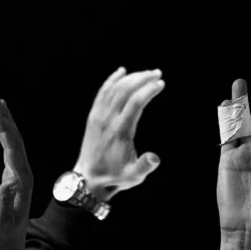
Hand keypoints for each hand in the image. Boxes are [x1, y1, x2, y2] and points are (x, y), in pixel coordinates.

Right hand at [0, 97, 33, 249]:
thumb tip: (10, 183)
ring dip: (6, 122)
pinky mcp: (15, 174)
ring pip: (15, 142)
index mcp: (21, 184)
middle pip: (16, 142)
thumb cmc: (1, 236)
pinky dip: (4, 132)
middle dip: (6, 120)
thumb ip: (4, 205)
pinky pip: (10, 148)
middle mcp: (24, 175)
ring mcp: (21, 174)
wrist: (9, 244)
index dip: (5, 133)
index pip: (14, 152)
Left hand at [73, 67, 164, 200]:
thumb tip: (155, 158)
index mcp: (120, 131)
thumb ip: (144, 166)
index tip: (161, 84)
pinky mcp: (93, 116)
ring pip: (114, 88)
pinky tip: (122, 71)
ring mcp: (98, 116)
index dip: (149, 90)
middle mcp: (107, 119)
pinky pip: (102, 92)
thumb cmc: (115, 177)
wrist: (88, 178)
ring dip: (131, 77)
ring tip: (147, 73)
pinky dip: (112, 79)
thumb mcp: (133, 176)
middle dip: (143, 78)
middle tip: (158, 73)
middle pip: (125, 90)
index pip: (136, 102)